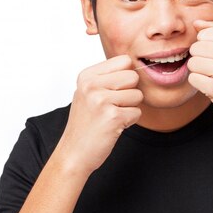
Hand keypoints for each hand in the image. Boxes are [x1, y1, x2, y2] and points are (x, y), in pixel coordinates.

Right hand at [56, 55, 142, 174]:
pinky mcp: (113, 117)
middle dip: (130, 92)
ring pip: (138, 95)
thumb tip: (136, 65)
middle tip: (113, 106)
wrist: (74, 153)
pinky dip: (129, 121)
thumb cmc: (85, 124)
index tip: (115, 90)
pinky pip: (137, 112)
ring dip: (130, 108)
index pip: (124, 60)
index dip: (126, 76)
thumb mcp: (88, 93)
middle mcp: (92, 85)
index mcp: (87, 76)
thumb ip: (108, 78)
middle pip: (133, 77)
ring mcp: (102, 100)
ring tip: (111, 116)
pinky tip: (113, 126)